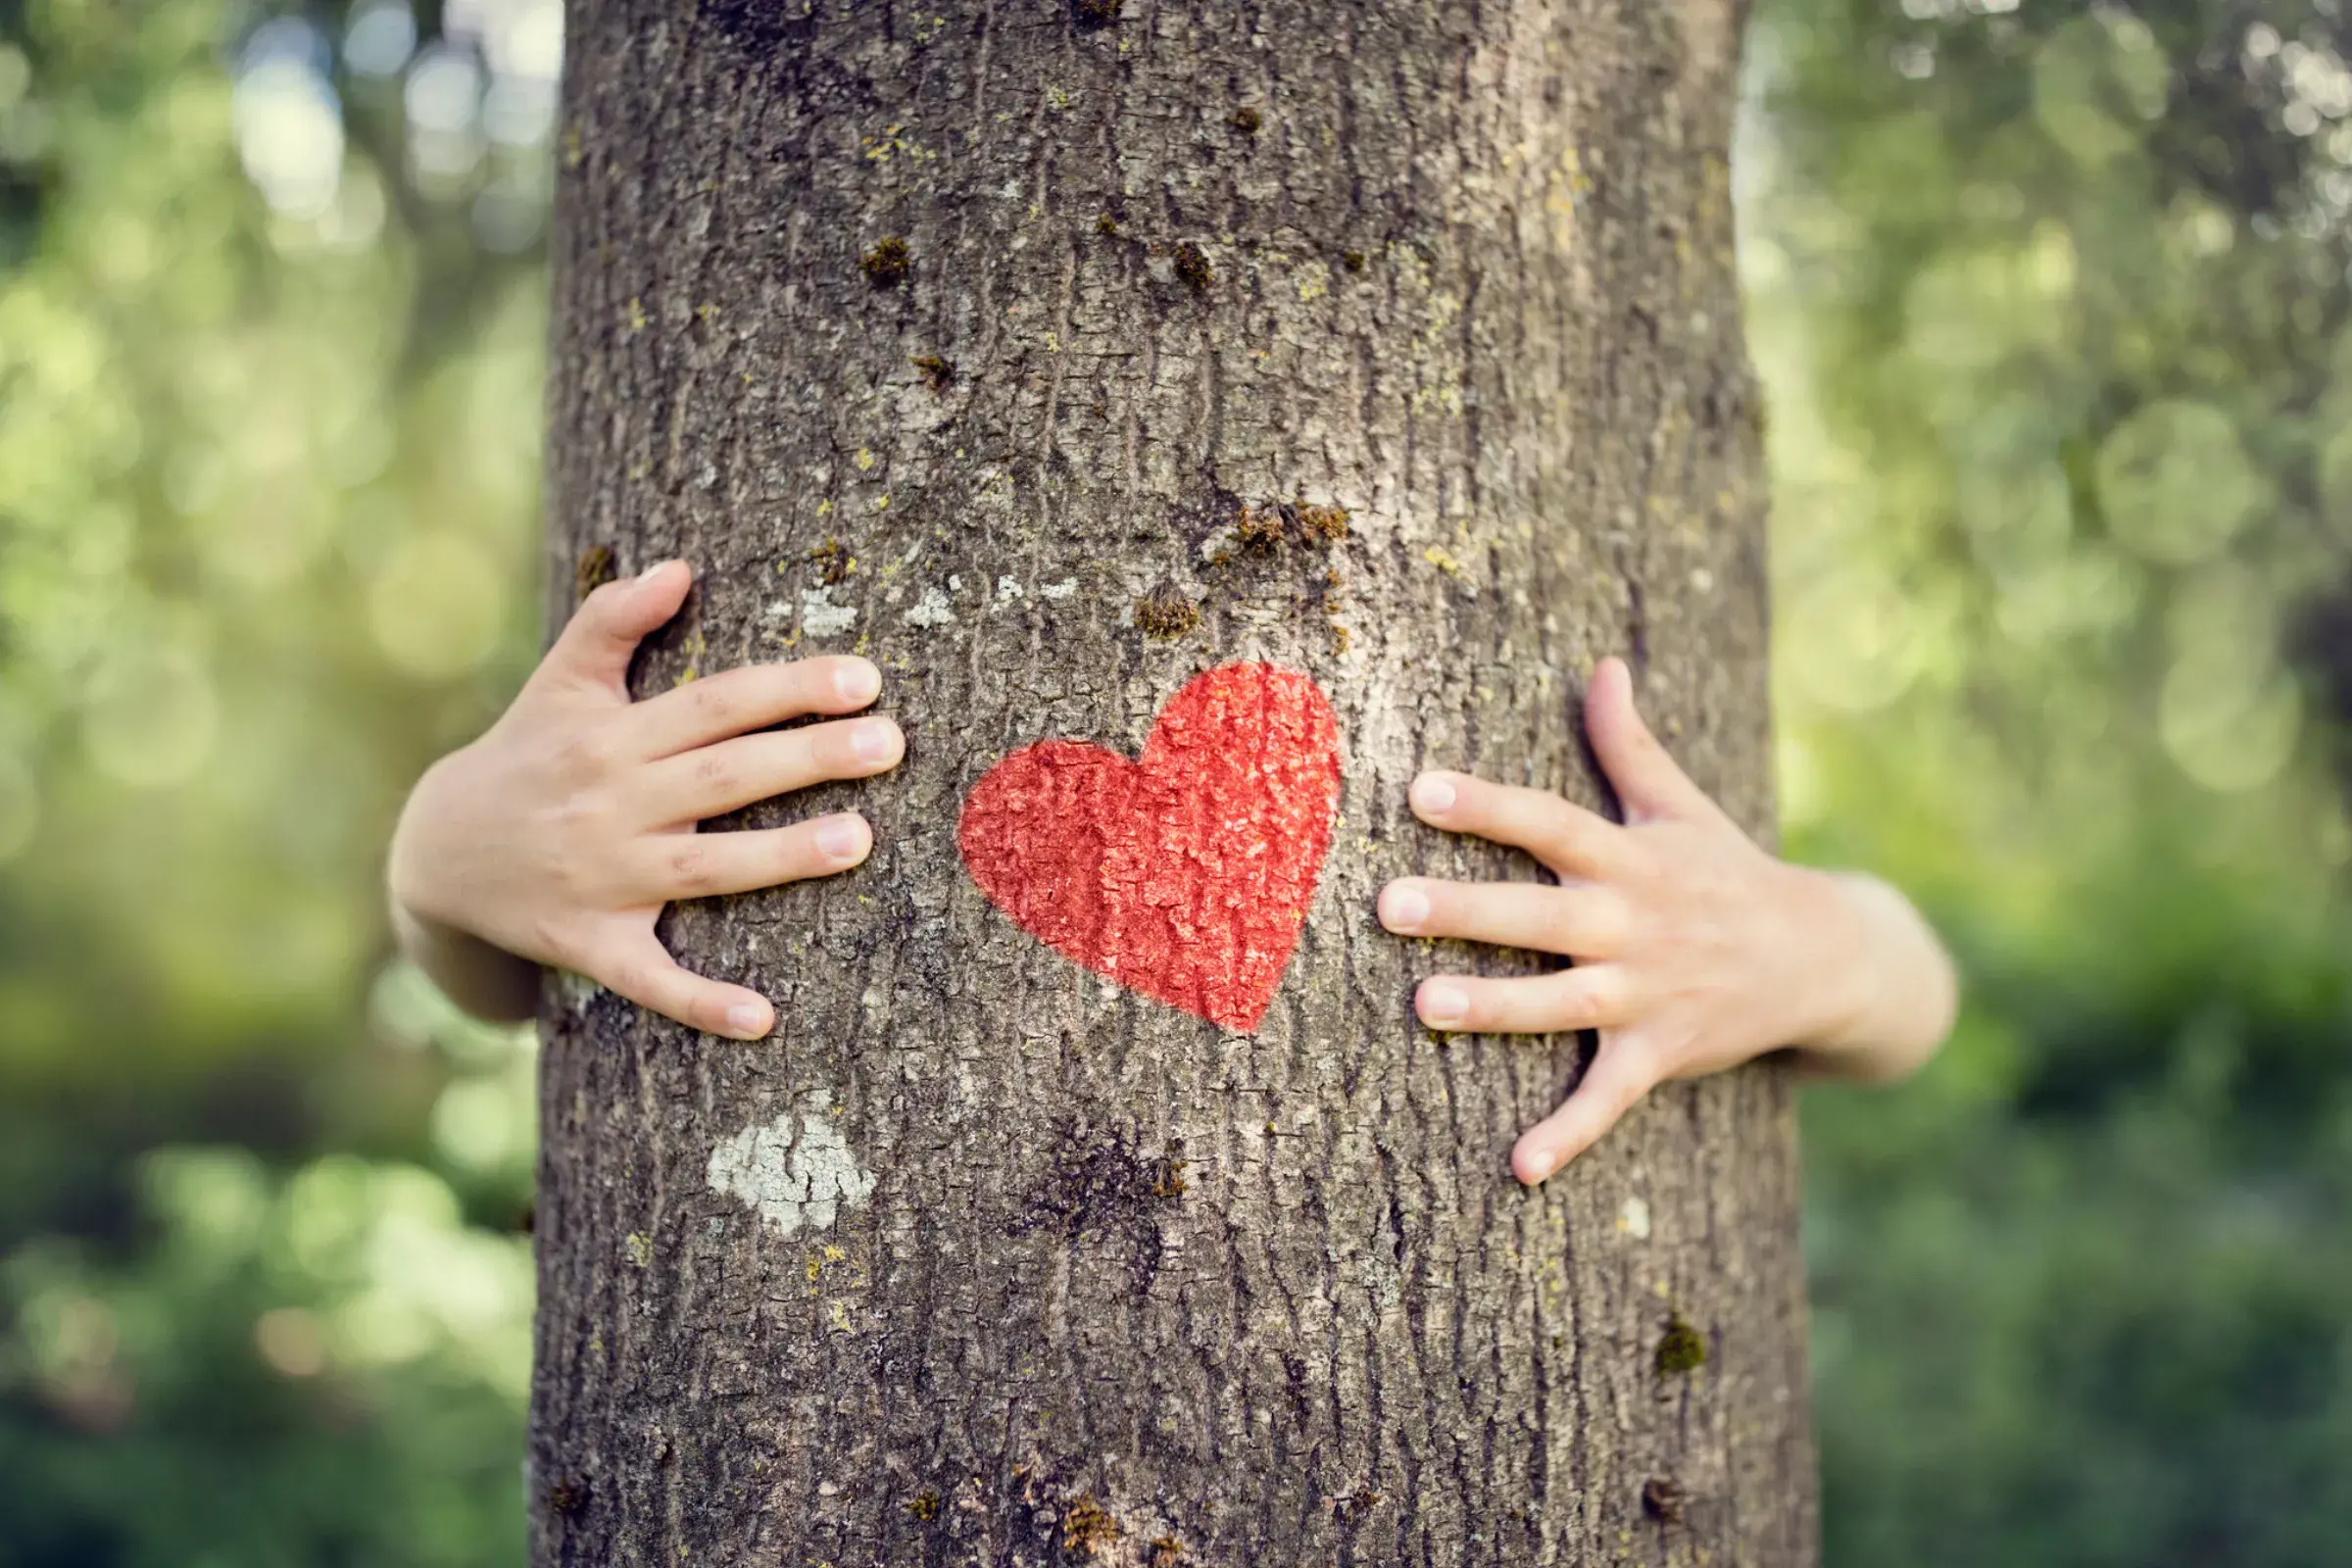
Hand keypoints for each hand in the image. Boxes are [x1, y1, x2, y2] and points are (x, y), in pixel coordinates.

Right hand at [386, 560, 903, 1039]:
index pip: (715, 704)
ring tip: (860, 840)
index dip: (788, 689)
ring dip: (781, 858)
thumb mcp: (558, 682)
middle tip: (891, 743)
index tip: (865, 680)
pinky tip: (763, 1019)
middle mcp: (610, 804)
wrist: (435, 856)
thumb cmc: (525, 755)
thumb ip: (612, 620)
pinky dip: (702, 1001)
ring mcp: (602, 879)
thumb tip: (679, 567)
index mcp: (612, 736)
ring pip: (704, 869)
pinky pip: (651, 979)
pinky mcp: (589, 945)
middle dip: (808, 758)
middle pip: (723, 777)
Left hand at [1377, 657, 1954, 1183]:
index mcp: (1631, 858)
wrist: (1827, 958)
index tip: (1420, 789)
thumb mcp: (1683, 807)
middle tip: (1389, 902)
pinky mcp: (1661, 1053)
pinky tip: (1519, 1168)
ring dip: (1495, 1007)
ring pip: (1560, 1002)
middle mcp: (1634, 923)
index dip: (1488, 806)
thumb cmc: (1730, 873)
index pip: (1551, 822)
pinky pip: (1610, 1098)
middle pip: (1540, 912)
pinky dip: (1570, 1135)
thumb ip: (1630, 743)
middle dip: (1467, 908)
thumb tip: (1602, 666)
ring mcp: (1647, 992)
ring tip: (1424, 1005)